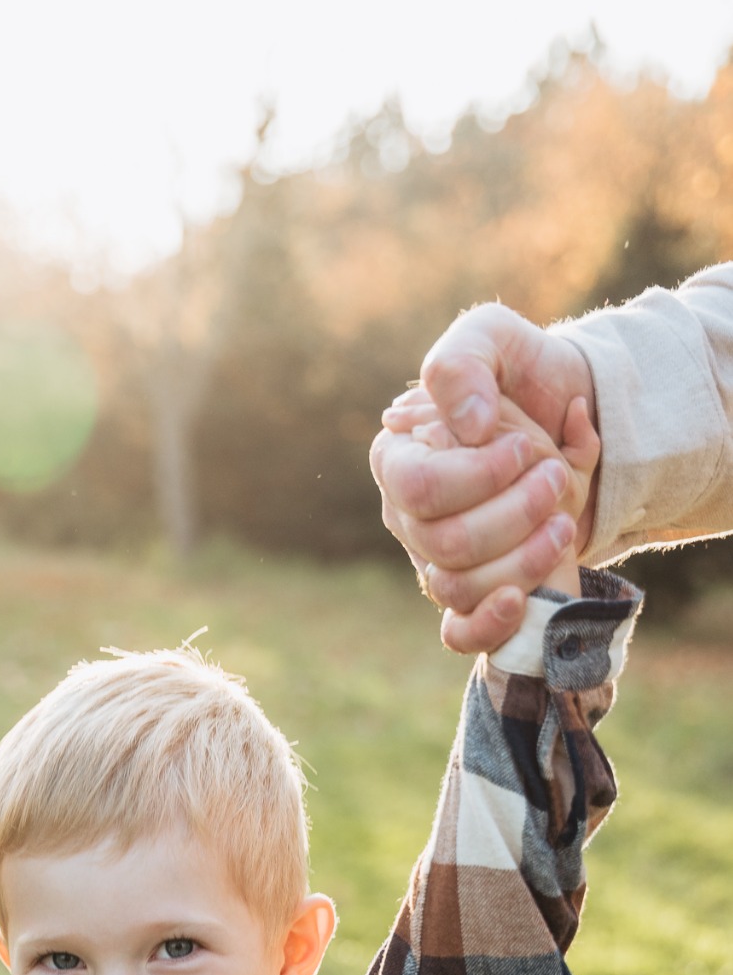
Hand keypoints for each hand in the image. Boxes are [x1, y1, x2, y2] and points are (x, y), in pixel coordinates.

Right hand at [370, 303, 598, 650]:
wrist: (577, 416)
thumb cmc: (527, 374)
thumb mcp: (495, 339)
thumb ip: (465, 362)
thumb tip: (465, 426)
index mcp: (398, 457)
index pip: (415, 488)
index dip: (477, 475)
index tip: (525, 446)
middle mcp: (407, 515)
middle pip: (442, 543)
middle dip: (513, 513)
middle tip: (554, 478)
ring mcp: (434, 559)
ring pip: (457, 586)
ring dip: (522, 557)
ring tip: (563, 519)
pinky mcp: (469, 596)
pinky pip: (457, 635)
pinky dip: (488, 623)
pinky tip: (523, 599)